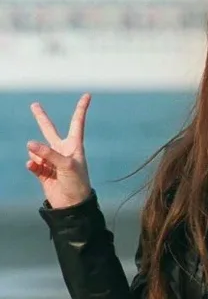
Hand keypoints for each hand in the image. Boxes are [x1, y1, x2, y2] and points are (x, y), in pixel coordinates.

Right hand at [25, 93, 93, 208]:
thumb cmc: (77, 182)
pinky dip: (32, 165)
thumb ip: (48, 154)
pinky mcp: (42, 171)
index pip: (77, 123)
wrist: (72, 204)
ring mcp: (51, 160)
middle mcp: (62, 150)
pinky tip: (35, 169)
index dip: (81, 109)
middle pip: (49, 130)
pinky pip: (32, 163)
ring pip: (36, 151)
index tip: (88, 95)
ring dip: (37, 156)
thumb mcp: (67, 166)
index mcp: (74, 145)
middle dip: (41, 118)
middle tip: (34, 105)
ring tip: (47, 168)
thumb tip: (29, 144)